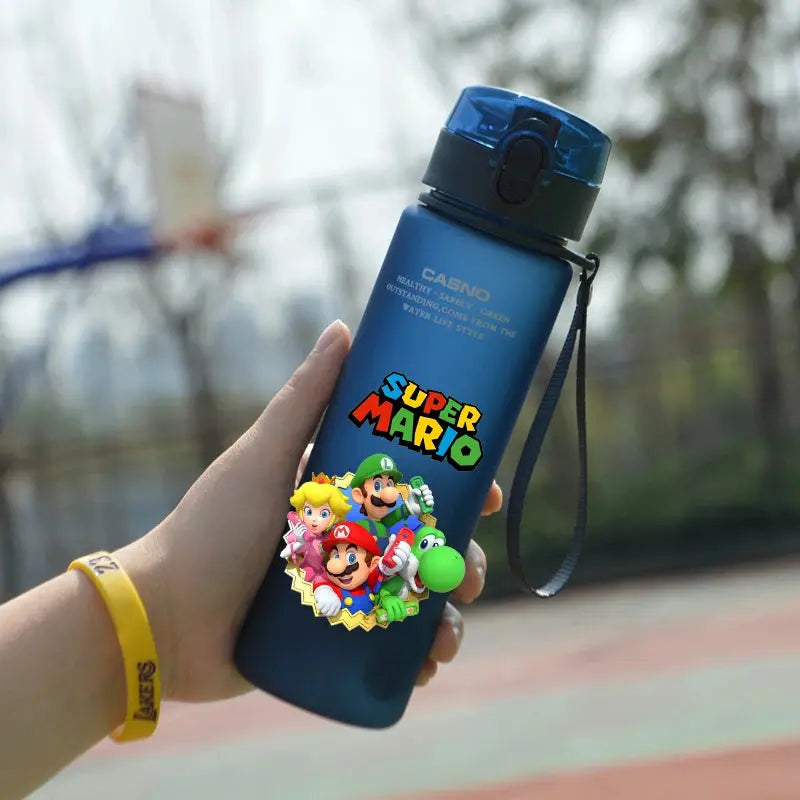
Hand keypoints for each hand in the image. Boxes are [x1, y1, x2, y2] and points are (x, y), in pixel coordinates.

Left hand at [113, 320, 501, 701]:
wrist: (164, 619)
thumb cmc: (211, 528)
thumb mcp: (263, 456)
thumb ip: (303, 398)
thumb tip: (342, 328)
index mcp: (336, 491)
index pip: (412, 482)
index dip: (458, 487)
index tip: (488, 494)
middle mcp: (344, 537)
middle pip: (422, 541)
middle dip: (457, 557)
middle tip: (467, 576)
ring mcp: (341, 588)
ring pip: (414, 595)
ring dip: (445, 614)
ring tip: (447, 634)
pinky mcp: (332, 637)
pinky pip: (389, 645)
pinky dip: (417, 654)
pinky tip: (429, 665)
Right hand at [313, 585, 341, 616]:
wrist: (323, 588)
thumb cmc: (328, 597)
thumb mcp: (333, 601)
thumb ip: (333, 608)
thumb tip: (331, 616)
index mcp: (338, 603)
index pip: (334, 614)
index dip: (329, 613)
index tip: (327, 610)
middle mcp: (334, 603)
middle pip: (328, 614)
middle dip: (325, 612)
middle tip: (323, 608)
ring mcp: (329, 602)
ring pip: (323, 611)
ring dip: (321, 609)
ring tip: (322, 603)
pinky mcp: (323, 601)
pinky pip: (319, 608)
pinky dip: (317, 606)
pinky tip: (319, 602)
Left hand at [379, 540, 410, 576]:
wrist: (384, 563)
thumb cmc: (389, 555)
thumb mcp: (390, 547)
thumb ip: (392, 542)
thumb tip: (393, 535)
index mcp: (403, 552)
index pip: (408, 548)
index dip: (405, 544)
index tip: (400, 542)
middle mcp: (404, 558)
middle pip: (408, 553)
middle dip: (403, 548)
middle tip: (397, 546)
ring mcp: (402, 563)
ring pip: (404, 558)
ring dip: (400, 552)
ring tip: (395, 550)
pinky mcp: (398, 567)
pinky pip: (400, 563)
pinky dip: (397, 559)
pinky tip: (393, 557)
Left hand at [405, 483, 433, 515]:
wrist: (411, 507)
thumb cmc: (412, 499)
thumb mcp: (411, 493)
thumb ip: (414, 490)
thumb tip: (420, 493)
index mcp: (422, 491)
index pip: (426, 487)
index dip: (424, 487)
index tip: (421, 489)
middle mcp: (426, 495)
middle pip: (429, 492)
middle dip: (426, 492)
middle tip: (423, 494)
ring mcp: (428, 500)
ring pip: (431, 497)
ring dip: (428, 497)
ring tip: (424, 499)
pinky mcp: (429, 505)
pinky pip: (432, 502)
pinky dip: (430, 502)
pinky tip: (426, 503)